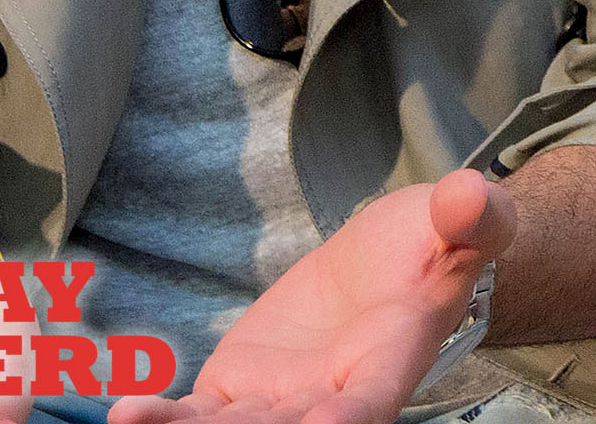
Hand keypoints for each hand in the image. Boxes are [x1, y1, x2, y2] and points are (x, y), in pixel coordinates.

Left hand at [107, 170, 513, 423]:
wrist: (391, 262)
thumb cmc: (436, 244)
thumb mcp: (462, 221)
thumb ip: (470, 216)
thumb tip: (472, 194)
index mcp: (388, 363)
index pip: (366, 404)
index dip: (342, 419)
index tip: (321, 423)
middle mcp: (330, 398)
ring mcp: (278, 401)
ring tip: (134, 422)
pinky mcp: (234, 389)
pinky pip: (195, 413)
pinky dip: (162, 418)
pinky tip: (124, 413)